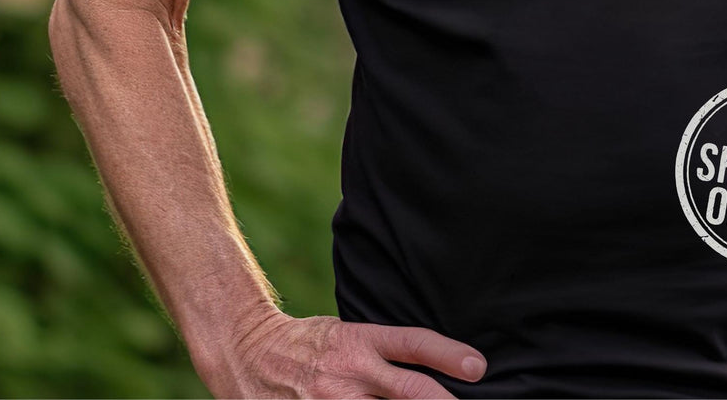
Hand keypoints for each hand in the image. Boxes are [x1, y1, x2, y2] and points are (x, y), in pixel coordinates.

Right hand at [198, 308, 488, 397]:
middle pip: (410, 391)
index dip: (449, 355)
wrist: (247, 352)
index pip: (414, 344)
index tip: (479, 367)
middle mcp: (350, 372)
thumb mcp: (347, 335)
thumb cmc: (307, 344)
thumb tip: (428, 372)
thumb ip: (383, 355)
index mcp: (360, 341)